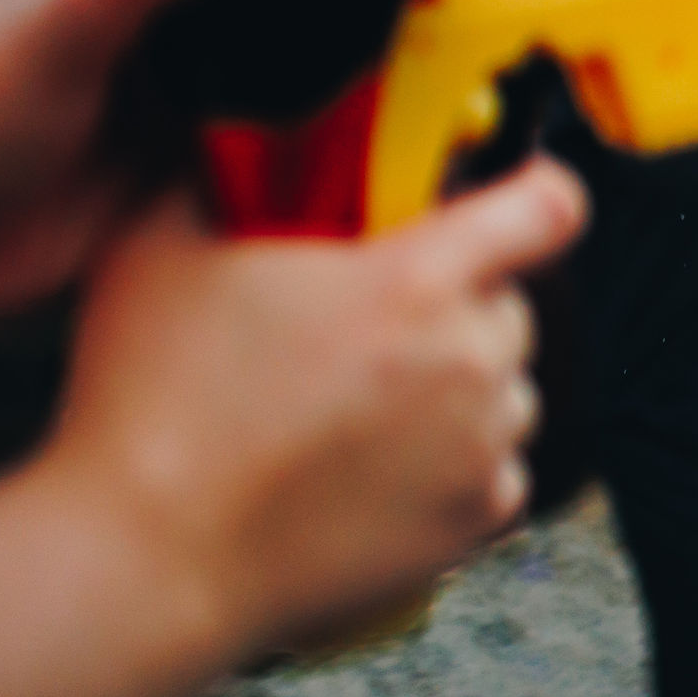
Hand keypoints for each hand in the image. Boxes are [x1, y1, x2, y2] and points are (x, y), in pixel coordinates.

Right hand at [52, 160, 586, 657]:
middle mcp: (473, 357)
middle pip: (509, 301)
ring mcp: (484, 442)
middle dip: (455, 301)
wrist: (146, 559)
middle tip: (366, 326)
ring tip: (353, 407)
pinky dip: (452, 463)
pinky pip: (495, 464)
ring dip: (456, 384)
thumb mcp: (169, 244)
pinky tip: (370, 468)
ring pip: (504, 385)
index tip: (510, 195)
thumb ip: (245, 172)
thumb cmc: (150, 401)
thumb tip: (280, 137)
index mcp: (419, 279)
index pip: (550, 205)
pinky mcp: (480, 517)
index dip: (534, 191)